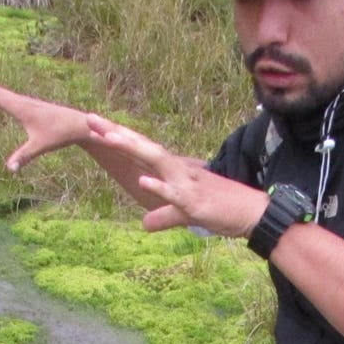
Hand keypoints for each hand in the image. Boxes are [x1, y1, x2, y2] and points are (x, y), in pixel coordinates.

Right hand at [0, 80, 89, 171]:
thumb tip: (9, 169)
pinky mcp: (31, 107)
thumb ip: (23, 157)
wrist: (78, 124)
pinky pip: (9, 98)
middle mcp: (21, 101)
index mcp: (20, 107)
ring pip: (2, 93)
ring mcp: (26, 103)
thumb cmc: (60, 134)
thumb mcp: (40, 146)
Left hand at [85, 114, 267, 237]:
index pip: (142, 151)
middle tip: (90, 118)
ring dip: (133, 148)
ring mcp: (186, 183)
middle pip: (143, 147)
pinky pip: (175, 193)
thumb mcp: (186, 216)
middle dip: (117, 133)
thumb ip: (164, 216)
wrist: (253, 213)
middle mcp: (178, 170)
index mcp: (174, 171)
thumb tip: (144, 225)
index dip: (119, 138)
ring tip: (109, 138)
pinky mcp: (196, 201)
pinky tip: (142, 181)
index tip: (95, 126)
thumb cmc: (221, 210)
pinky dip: (159, 187)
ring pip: (156, 161)